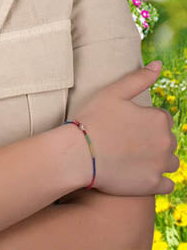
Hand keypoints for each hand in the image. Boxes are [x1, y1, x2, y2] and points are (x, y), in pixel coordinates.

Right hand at [72, 62, 178, 195]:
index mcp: (158, 119)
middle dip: (152, 139)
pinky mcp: (154, 185)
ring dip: (158, 159)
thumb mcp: (113, 92)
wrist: (79, 153)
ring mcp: (161, 165)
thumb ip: (139, 78)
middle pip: (167, 139)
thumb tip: (159, 64)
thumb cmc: (93, 119)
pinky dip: (158, 179)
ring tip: (132, 156)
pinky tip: (139, 172)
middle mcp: (166, 143)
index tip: (125, 123)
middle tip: (125, 139)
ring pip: (170, 161)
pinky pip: (167, 183)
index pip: (161, 118)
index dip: (143, 119)